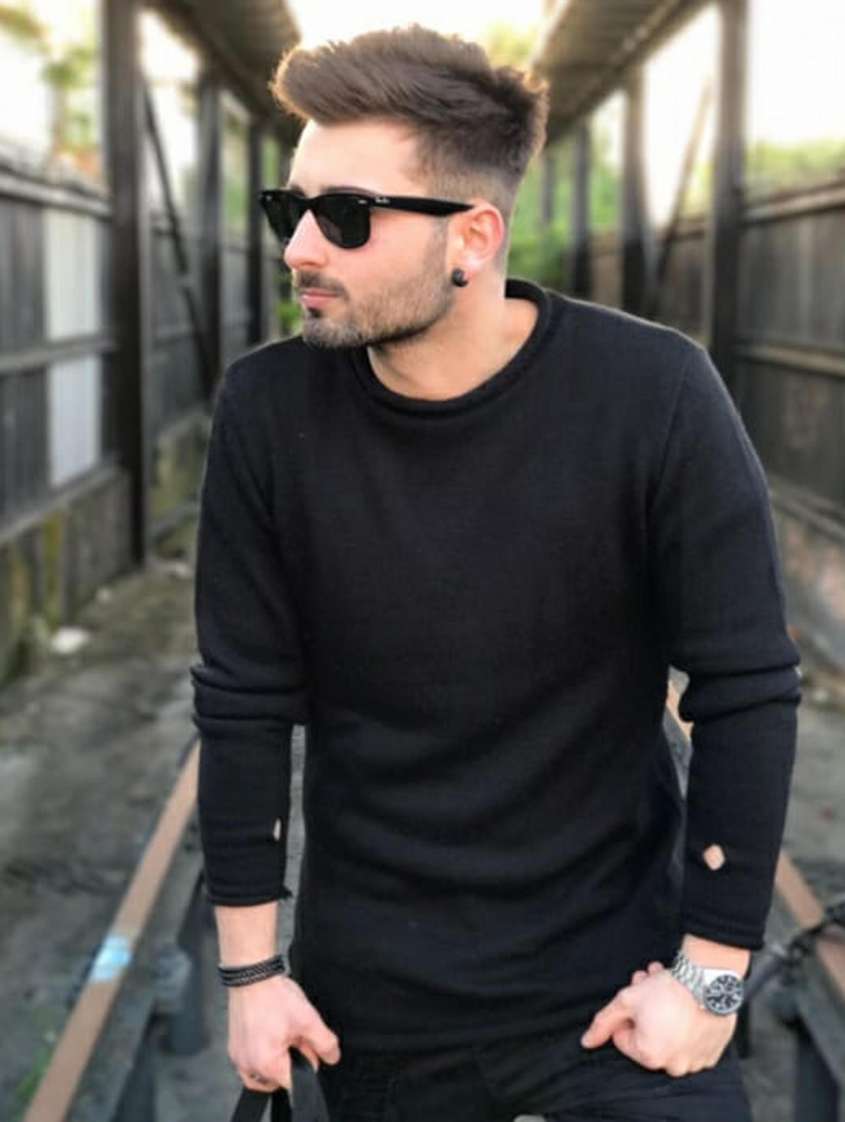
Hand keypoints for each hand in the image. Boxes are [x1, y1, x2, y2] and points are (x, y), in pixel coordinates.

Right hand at [227, 973, 340, 1091]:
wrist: (252, 975)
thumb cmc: (274, 996)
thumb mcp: (308, 1019)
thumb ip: (324, 1043)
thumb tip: (332, 1057)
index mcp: (268, 1065)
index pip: (294, 1083)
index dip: (305, 1062)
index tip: (304, 1044)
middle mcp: (248, 1067)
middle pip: (278, 1078)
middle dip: (290, 1059)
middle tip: (292, 1033)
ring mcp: (238, 1058)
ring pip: (264, 1071)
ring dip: (276, 1057)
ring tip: (280, 1031)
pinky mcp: (233, 1048)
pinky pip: (251, 1061)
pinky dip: (262, 1052)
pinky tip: (269, 1031)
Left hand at [579, 961, 736, 1076]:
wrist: (709, 982)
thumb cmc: (669, 991)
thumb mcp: (626, 1000)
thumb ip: (603, 1023)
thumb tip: (586, 1042)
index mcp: (649, 1056)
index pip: (623, 1035)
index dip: (627, 1013)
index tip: (638, 997)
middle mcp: (673, 1065)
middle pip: (646, 1034)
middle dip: (644, 1010)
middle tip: (650, 987)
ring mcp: (695, 1061)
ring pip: (669, 1036)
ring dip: (664, 1014)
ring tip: (668, 988)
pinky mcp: (712, 1053)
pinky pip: (692, 1041)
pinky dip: (688, 1025)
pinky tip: (688, 1003)